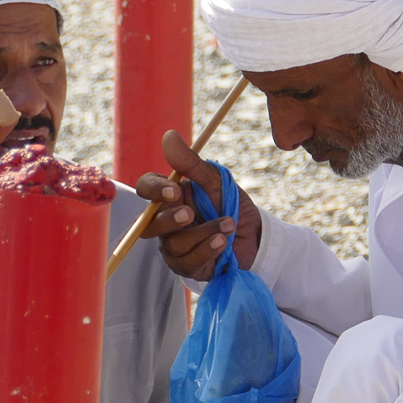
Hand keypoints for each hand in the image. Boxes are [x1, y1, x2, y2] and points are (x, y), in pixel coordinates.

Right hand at [135, 129, 262, 281]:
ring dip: (203, 234)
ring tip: (228, 226)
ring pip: (173, 244)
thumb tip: (168, 135)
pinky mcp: (186, 266)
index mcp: (169, 197)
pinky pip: (187, 262)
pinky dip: (207, 250)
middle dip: (170, 220)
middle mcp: (166, 222)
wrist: (257, 236)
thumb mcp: (216, 180)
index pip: (146, 189)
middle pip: (149, 224)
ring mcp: (174, 246)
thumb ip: (190, 162)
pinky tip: (223, 243)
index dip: (154, 190)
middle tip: (191, 214)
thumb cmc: (231, 205)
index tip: (174, 191)